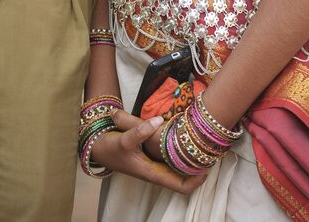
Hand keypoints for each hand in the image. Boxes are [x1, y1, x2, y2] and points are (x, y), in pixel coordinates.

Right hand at [90, 110, 206, 193]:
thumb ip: (139, 130)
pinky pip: (171, 161)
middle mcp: (156, 172)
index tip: (208, 167)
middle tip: (211, 152)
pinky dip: (181, 154)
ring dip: (191, 162)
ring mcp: (154, 166)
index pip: (180, 186)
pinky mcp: (151, 158)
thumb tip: (158, 121)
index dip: (196, 181)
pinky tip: (185, 140)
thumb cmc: (110, 148)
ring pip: (178, 170)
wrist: (97, 148)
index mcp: (152, 173)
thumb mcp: (123, 139)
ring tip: (202, 145)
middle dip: (198, 169)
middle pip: (183, 179)